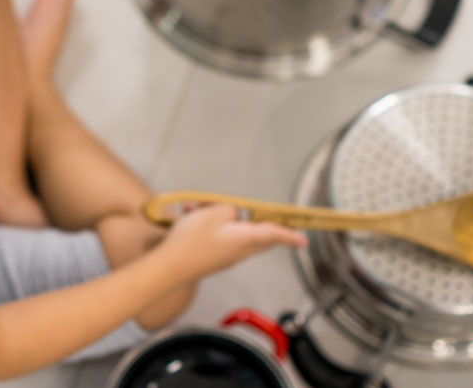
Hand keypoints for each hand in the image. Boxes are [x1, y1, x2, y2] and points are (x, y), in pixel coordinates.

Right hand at [155, 204, 306, 282]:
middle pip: (257, 234)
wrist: (170, 266)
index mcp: (246, 238)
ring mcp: (227, 257)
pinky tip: (189, 214)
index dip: (289, 235)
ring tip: (196, 207)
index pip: (274, 234)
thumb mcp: (214, 212)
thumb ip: (231, 208)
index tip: (303, 241)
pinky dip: (208, 225)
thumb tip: (235, 214)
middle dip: (253, 219)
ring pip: (233, 232)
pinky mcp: (214, 258)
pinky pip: (218, 237)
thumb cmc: (194, 239)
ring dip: (219, 216)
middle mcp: (241, 251)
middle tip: (249, 210)